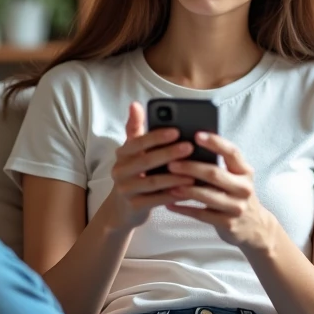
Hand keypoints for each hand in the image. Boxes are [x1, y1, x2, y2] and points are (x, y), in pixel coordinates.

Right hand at [102, 101, 196, 231]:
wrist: (122, 209)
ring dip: (174, 177)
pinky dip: (173, 195)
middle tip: (190, 147)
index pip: (138, 142)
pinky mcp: (134, 206)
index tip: (177, 130)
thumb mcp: (132, 151)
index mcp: (122, 154)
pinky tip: (189, 191)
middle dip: (169, 153)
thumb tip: (135, 104)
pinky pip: (156, 200)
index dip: (156, 136)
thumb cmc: (134, 174)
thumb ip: (136, 129)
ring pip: (153, 182)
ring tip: (194, 172)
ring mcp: (126, 190)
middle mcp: (120, 171)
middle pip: (146, 161)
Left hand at [164, 132, 273, 249]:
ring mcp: (237, 207)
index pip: (232, 152)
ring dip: (185, 190)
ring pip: (206, 196)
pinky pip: (201, 215)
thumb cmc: (236, 195)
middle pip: (214, 174)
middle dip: (191, 168)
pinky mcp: (228, 224)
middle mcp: (244, 188)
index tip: (196, 135)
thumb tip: (189, 147)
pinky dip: (184, 209)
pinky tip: (170, 204)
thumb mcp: (236, 178)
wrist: (254, 226)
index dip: (215, 143)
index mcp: (245, 171)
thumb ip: (220, 165)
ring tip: (167, 185)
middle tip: (171, 163)